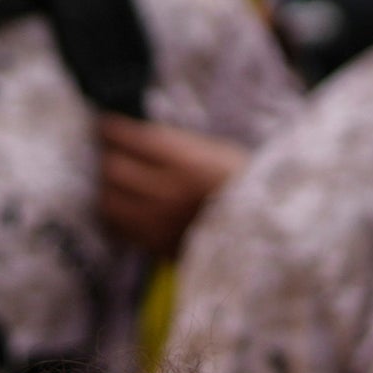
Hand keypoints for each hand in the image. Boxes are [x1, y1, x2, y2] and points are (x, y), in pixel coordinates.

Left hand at [92, 118, 245, 258]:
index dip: (111, 129)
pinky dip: (117, 215)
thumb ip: (174, 145)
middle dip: (109, 158)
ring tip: (117, 182)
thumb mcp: (216, 151)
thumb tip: (133, 137)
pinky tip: (127, 207)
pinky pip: (120, 228)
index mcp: (187, 162)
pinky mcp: (158, 246)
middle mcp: (169, 193)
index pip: (130, 139)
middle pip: (113, 170)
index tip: (106, 126)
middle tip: (112, 153)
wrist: (266, 230)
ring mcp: (160, 223)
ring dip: (109, 188)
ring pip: (109, 201)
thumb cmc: (244, 184)